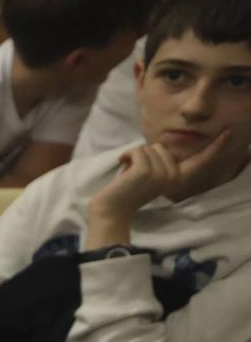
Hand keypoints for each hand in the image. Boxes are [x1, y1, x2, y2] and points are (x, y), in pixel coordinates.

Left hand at [93, 131, 241, 226]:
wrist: (113, 208)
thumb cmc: (129, 189)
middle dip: (146, 155)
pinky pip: (136, 150)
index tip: (228, 132)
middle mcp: (173, 176)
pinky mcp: (145, 171)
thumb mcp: (152, 174)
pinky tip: (123, 168)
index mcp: (178, 177)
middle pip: (162, 146)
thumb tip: (161, 148)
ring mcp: (160, 174)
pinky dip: (126, 156)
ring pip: (149, 148)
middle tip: (137, 174)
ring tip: (130, 174)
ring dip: (134, 157)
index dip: (215, 146)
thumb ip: (162, 162)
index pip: (200, 159)